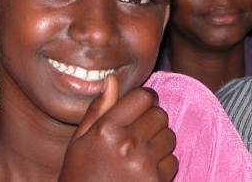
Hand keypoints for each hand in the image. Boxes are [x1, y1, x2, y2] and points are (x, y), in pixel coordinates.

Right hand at [59, 75, 177, 180]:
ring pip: (169, 136)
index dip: (144, 100)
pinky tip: (145, 174)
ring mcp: (143, 164)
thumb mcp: (79, 143)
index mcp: (105, 129)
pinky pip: (172, 161)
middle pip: (159, 114)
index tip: (141, 108)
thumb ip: (97, 110)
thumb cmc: (80, 177)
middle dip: (152, 121)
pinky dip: (163, 166)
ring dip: (159, 143)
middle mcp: (126, 144)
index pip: (142, 96)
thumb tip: (111, 79)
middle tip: (139, 135)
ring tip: (141, 155)